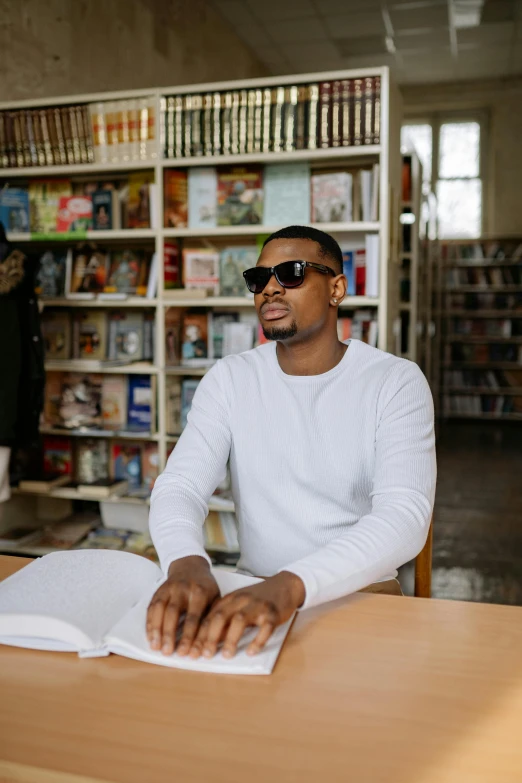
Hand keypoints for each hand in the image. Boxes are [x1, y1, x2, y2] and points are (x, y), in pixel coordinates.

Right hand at [146, 556, 219, 656]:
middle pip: (173, 612)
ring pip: (159, 609)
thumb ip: (214, 618)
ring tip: (156, 647)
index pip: (194, 617)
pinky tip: (150, 637)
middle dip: (169, 634)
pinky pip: (151, 607)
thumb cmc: (206, 588)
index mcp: (200, 592)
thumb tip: (215, 642)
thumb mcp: (216, 598)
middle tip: (167, 652)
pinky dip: (150, 623)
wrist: (191, 566)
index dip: (189, 636)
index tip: (187, 653)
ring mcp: (169, 588)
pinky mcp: (159, 590)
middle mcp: (183, 589)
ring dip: (156, 629)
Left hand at [188, 571, 304, 659]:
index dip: (199, 635)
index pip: (210, 617)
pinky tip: (252, 651)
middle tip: (205, 654)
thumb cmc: (259, 598)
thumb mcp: (238, 605)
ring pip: (239, 621)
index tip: (192, 650)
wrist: (284, 585)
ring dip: (231, 639)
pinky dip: (257, 641)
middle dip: (210, 637)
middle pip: (220, 617)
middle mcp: (241, 600)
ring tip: (227, 655)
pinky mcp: (273, 613)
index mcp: (230, 599)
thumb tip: (210, 639)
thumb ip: (225, 619)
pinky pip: (264, 628)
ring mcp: (257, 606)